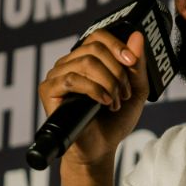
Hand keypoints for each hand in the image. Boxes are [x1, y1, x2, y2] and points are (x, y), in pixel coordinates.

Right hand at [37, 31, 149, 165]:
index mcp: (86, 60)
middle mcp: (69, 64)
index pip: (97, 37)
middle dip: (117, 71)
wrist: (101, 148)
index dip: (117, 45)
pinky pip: (72, 79)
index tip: (132, 62)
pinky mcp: (49, 91)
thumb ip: (137, 65)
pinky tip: (104, 102)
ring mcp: (57, 76)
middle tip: (125, 93)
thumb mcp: (135, 91)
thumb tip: (136, 36)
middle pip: (94, 48)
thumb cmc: (114, 121)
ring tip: (115, 102)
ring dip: (109, 82)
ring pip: (86, 62)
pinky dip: (94, 90)